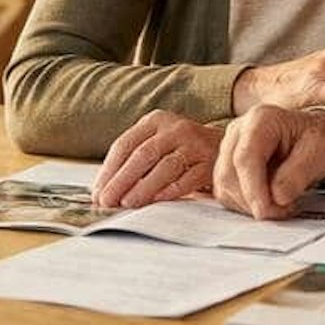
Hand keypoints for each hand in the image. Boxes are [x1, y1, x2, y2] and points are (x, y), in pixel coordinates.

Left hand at [92, 111, 220, 208]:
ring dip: (144, 187)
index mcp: (156, 121)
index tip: (98, 192)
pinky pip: (189, 178)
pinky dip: (172, 190)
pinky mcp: (211, 162)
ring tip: (128, 203)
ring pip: (165, 166)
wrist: (226, 148)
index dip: (109, 170)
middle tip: (107, 201)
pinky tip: (158, 201)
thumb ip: (135, 161)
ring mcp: (196, 144)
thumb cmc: (183, 151)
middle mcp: (176, 128)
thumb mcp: (158, 144)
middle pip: (143, 155)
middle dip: (121, 180)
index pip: (125, 144)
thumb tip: (105, 191)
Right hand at [212, 105, 324, 219]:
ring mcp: (229, 148)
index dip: (252, 189)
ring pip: (225, 186)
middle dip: (254, 201)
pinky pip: (227, 192)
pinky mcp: (227, 166)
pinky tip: (269, 200)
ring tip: (281, 203)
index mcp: (261, 119)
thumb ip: (298, 174)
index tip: (265, 211)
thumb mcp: (321, 151)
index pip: (245, 158)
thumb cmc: (317, 139)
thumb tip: (277, 197)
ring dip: (250, 205)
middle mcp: (238, 131)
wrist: (312, 137)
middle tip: (285, 209)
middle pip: (230, 174)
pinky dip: (246, 204)